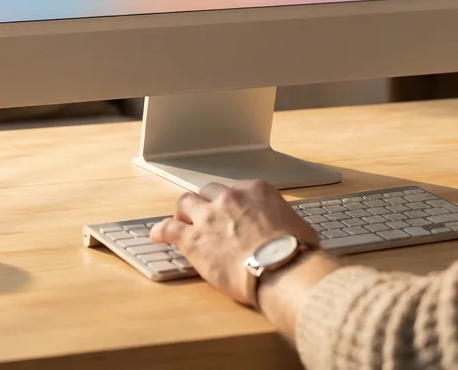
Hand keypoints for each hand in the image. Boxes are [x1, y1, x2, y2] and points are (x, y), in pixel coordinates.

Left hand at [150, 180, 319, 306]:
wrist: (281, 268)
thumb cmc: (295, 252)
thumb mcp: (299, 227)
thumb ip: (285, 222)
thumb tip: (291, 233)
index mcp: (256, 190)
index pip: (238, 190)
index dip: (233, 203)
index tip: (233, 213)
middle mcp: (230, 197)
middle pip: (210, 191)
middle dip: (207, 203)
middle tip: (206, 215)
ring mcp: (209, 216)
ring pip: (186, 203)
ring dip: (184, 212)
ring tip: (181, 222)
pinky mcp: (192, 238)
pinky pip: (168, 228)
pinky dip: (161, 231)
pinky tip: (157, 236)